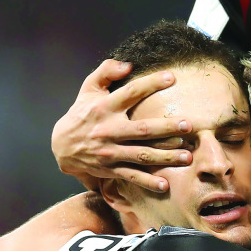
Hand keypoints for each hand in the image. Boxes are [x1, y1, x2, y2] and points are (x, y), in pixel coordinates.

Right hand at [51, 60, 193, 191]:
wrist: (62, 146)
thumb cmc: (83, 113)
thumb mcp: (89, 89)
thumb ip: (106, 71)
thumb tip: (128, 64)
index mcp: (105, 107)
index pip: (131, 92)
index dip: (151, 84)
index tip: (172, 78)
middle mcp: (109, 130)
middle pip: (142, 129)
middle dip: (166, 128)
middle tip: (188, 125)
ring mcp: (110, 151)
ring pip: (142, 155)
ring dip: (165, 157)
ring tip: (187, 156)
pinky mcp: (111, 169)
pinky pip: (131, 176)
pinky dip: (147, 182)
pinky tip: (165, 185)